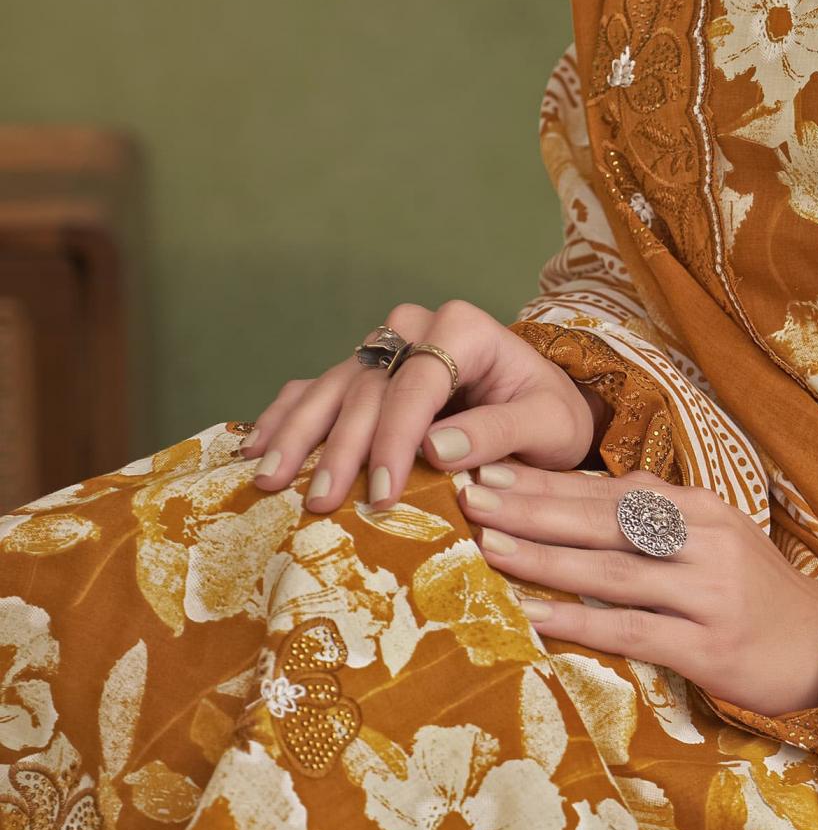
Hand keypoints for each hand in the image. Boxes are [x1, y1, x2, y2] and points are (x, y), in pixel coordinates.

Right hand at [240, 299, 603, 512]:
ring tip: (267, 477)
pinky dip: (286, 417)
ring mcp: (383, 347)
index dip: (396, 439)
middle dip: (340, 448)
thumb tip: (438, 449)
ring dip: (297, 434)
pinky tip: (255, 448)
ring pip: (331, 387)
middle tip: (320, 501)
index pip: (418, 383)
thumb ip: (500, 431)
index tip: (384, 493)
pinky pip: (315, 388)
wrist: (542, 405)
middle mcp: (415, 328)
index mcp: (463, 328)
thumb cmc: (549, 415)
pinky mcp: (364, 371)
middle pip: (367, 387)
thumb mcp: (548, 424)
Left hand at [455, 462, 817, 717]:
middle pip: (607, 519)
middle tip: (472, 495)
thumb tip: (583, 495)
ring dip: (546, 557)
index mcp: (702, 508)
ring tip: (488, 544)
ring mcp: (709, 592)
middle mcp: (706, 540)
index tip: (490, 470)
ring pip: (614, 569)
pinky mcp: (710, 645)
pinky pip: (632, 629)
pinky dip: (579, 621)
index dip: (550, 481)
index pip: (613, 489)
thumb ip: (656, 519)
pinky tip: (534, 616)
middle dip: (534, 506)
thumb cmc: (756, 596)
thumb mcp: (714, 542)